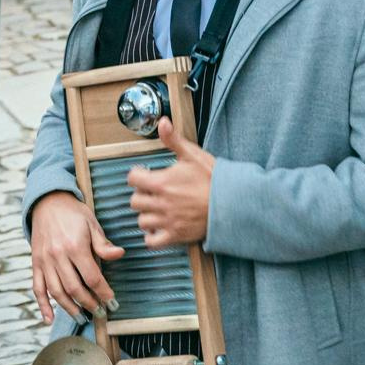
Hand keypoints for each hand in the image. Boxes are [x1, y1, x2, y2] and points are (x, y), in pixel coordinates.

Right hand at [29, 190, 123, 321]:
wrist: (47, 202)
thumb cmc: (73, 213)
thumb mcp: (92, 224)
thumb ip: (103, 244)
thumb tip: (120, 255)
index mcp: (75, 246)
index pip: (92, 277)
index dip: (103, 292)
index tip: (112, 302)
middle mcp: (57, 256)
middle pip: (74, 288)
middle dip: (89, 303)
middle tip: (100, 312)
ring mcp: (44, 261)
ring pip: (56, 292)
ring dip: (70, 308)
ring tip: (82, 317)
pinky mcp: (35, 264)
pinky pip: (37, 288)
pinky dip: (43, 305)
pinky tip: (50, 318)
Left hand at [126, 117, 213, 249]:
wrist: (232, 202)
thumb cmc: (214, 178)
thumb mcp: (193, 155)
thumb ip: (173, 140)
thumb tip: (162, 122)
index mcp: (161, 182)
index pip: (132, 178)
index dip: (138, 175)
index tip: (145, 176)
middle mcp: (160, 203)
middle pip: (134, 201)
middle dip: (142, 195)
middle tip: (153, 193)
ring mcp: (167, 221)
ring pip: (141, 221)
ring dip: (147, 215)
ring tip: (157, 210)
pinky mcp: (175, 235)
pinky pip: (152, 242)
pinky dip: (152, 237)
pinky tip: (160, 228)